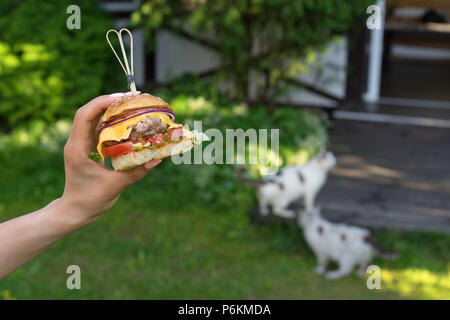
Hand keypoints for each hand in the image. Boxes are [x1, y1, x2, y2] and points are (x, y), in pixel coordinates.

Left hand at [60, 93, 160, 227]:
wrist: (75, 211)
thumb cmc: (90, 201)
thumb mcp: (114, 187)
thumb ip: (136, 172)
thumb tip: (158, 159)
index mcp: (77, 148)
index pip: (85, 116)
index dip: (102, 102)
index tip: (123, 98)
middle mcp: (77, 142)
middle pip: (90, 112)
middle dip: (110, 102)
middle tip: (133, 98)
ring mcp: (81, 144)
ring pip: (95, 119)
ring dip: (112, 111)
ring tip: (133, 106)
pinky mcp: (88, 148)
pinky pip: (100, 129)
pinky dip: (113, 123)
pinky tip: (128, 123)